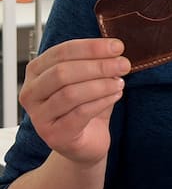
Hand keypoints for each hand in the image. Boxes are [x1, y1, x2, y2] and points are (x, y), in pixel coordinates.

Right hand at [19, 38, 130, 167]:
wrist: (86, 142)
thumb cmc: (86, 105)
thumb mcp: (90, 78)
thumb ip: (96, 62)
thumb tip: (114, 49)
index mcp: (37, 71)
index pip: (61, 52)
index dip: (91, 47)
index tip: (117, 46)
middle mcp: (31, 93)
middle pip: (62, 73)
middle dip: (98, 66)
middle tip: (123, 65)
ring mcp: (39, 117)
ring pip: (70, 93)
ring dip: (101, 85)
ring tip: (120, 83)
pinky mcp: (54, 135)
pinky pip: (79, 114)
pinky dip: (102, 101)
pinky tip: (116, 95)